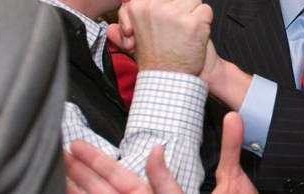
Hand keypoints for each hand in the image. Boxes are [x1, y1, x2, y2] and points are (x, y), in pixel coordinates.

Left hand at [64, 112, 256, 193]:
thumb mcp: (235, 184)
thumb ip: (230, 150)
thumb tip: (233, 118)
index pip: (169, 191)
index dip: (160, 172)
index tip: (156, 150)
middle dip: (98, 170)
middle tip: (74, 148)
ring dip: (86, 186)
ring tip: (68, 166)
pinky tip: (76, 189)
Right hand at [65, 141, 180, 193]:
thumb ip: (163, 178)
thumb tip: (158, 148)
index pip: (115, 172)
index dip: (95, 158)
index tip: (77, 145)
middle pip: (96, 184)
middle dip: (77, 169)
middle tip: (57, 154)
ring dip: (72, 185)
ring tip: (53, 171)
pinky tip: (63, 189)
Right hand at [113, 0, 212, 74]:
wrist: (169, 79)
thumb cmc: (153, 55)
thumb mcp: (132, 34)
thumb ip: (127, 14)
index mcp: (138, 5)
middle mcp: (154, 6)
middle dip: (181, 0)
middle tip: (176, 19)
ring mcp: (175, 14)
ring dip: (193, 13)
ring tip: (183, 31)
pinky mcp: (194, 23)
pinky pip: (206, 10)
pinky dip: (205, 22)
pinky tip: (195, 35)